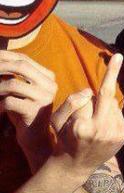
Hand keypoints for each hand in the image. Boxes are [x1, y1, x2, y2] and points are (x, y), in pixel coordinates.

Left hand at [0, 50, 56, 167]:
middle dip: (0, 67)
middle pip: (22, 67)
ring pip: (13, 84)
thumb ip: (15, 77)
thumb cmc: (24, 111)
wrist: (36, 137)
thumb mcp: (22, 92)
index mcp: (48, 77)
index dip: (6, 56)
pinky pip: (9, 102)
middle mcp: (49, 85)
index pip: (25, 59)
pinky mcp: (35, 112)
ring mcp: (44, 98)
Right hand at [50, 54, 123, 180]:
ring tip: (94, 123)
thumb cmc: (64, 139)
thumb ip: (70, 102)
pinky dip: (111, 115)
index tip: (119, 55)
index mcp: (83, 127)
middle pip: (106, 97)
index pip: (95, 95)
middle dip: (104, 89)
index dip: (105, 78)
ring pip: (113, 105)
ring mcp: (115, 135)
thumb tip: (90, 92)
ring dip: (105, 107)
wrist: (75, 166)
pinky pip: (119, 114)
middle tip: (107, 76)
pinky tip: (103, 128)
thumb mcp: (57, 121)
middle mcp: (102, 131)